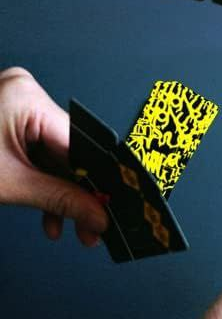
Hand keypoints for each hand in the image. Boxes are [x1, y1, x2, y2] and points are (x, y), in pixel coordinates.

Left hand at [0, 67, 107, 244]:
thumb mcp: (9, 186)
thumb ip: (62, 200)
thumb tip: (99, 214)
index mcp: (26, 97)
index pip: (80, 141)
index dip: (99, 178)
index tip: (113, 205)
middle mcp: (24, 92)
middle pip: (68, 148)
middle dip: (78, 191)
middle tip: (92, 224)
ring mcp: (14, 103)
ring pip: (53, 153)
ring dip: (60, 192)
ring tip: (67, 226)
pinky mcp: (6, 118)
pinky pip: (35, 149)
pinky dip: (40, 180)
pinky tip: (46, 212)